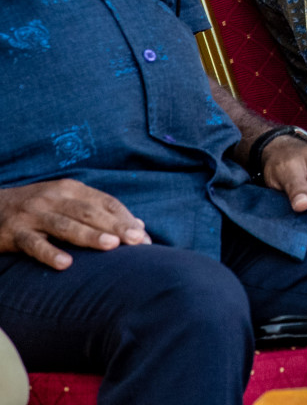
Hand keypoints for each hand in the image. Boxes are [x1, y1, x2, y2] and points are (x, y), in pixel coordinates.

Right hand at [0, 179, 150, 269]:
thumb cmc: (37, 208)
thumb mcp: (66, 202)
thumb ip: (99, 211)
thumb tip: (139, 226)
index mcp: (71, 189)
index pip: (105, 202)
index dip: (126, 218)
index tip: (144, 237)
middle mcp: (54, 198)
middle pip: (90, 212)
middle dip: (116, 227)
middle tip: (137, 241)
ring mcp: (33, 215)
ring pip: (66, 225)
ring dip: (90, 235)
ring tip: (111, 246)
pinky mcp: (13, 233)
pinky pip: (33, 244)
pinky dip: (50, 253)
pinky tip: (66, 264)